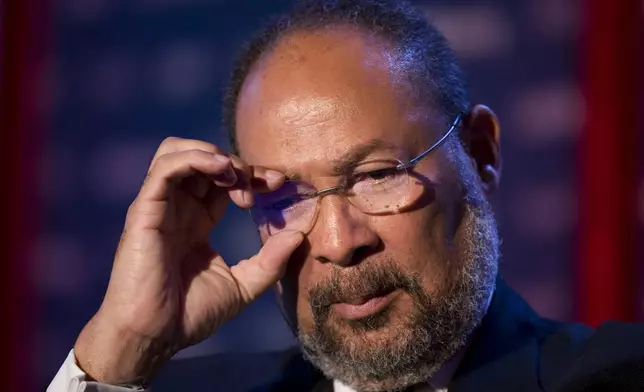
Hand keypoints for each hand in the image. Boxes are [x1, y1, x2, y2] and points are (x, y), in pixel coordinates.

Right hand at [73, 138, 302, 383]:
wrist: (155, 336)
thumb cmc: (190, 315)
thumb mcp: (244, 285)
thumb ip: (273, 258)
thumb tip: (302, 231)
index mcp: (197, 222)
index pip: (224, 182)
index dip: (252, 175)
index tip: (280, 183)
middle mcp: (178, 208)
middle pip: (205, 161)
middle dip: (240, 165)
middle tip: (264, 185)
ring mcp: (160, 206)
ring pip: (178, 151)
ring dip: (214, 154)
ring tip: (236, 176)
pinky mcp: (146, 209)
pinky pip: (165, 167)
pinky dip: (195, 158)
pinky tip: (222, 171)